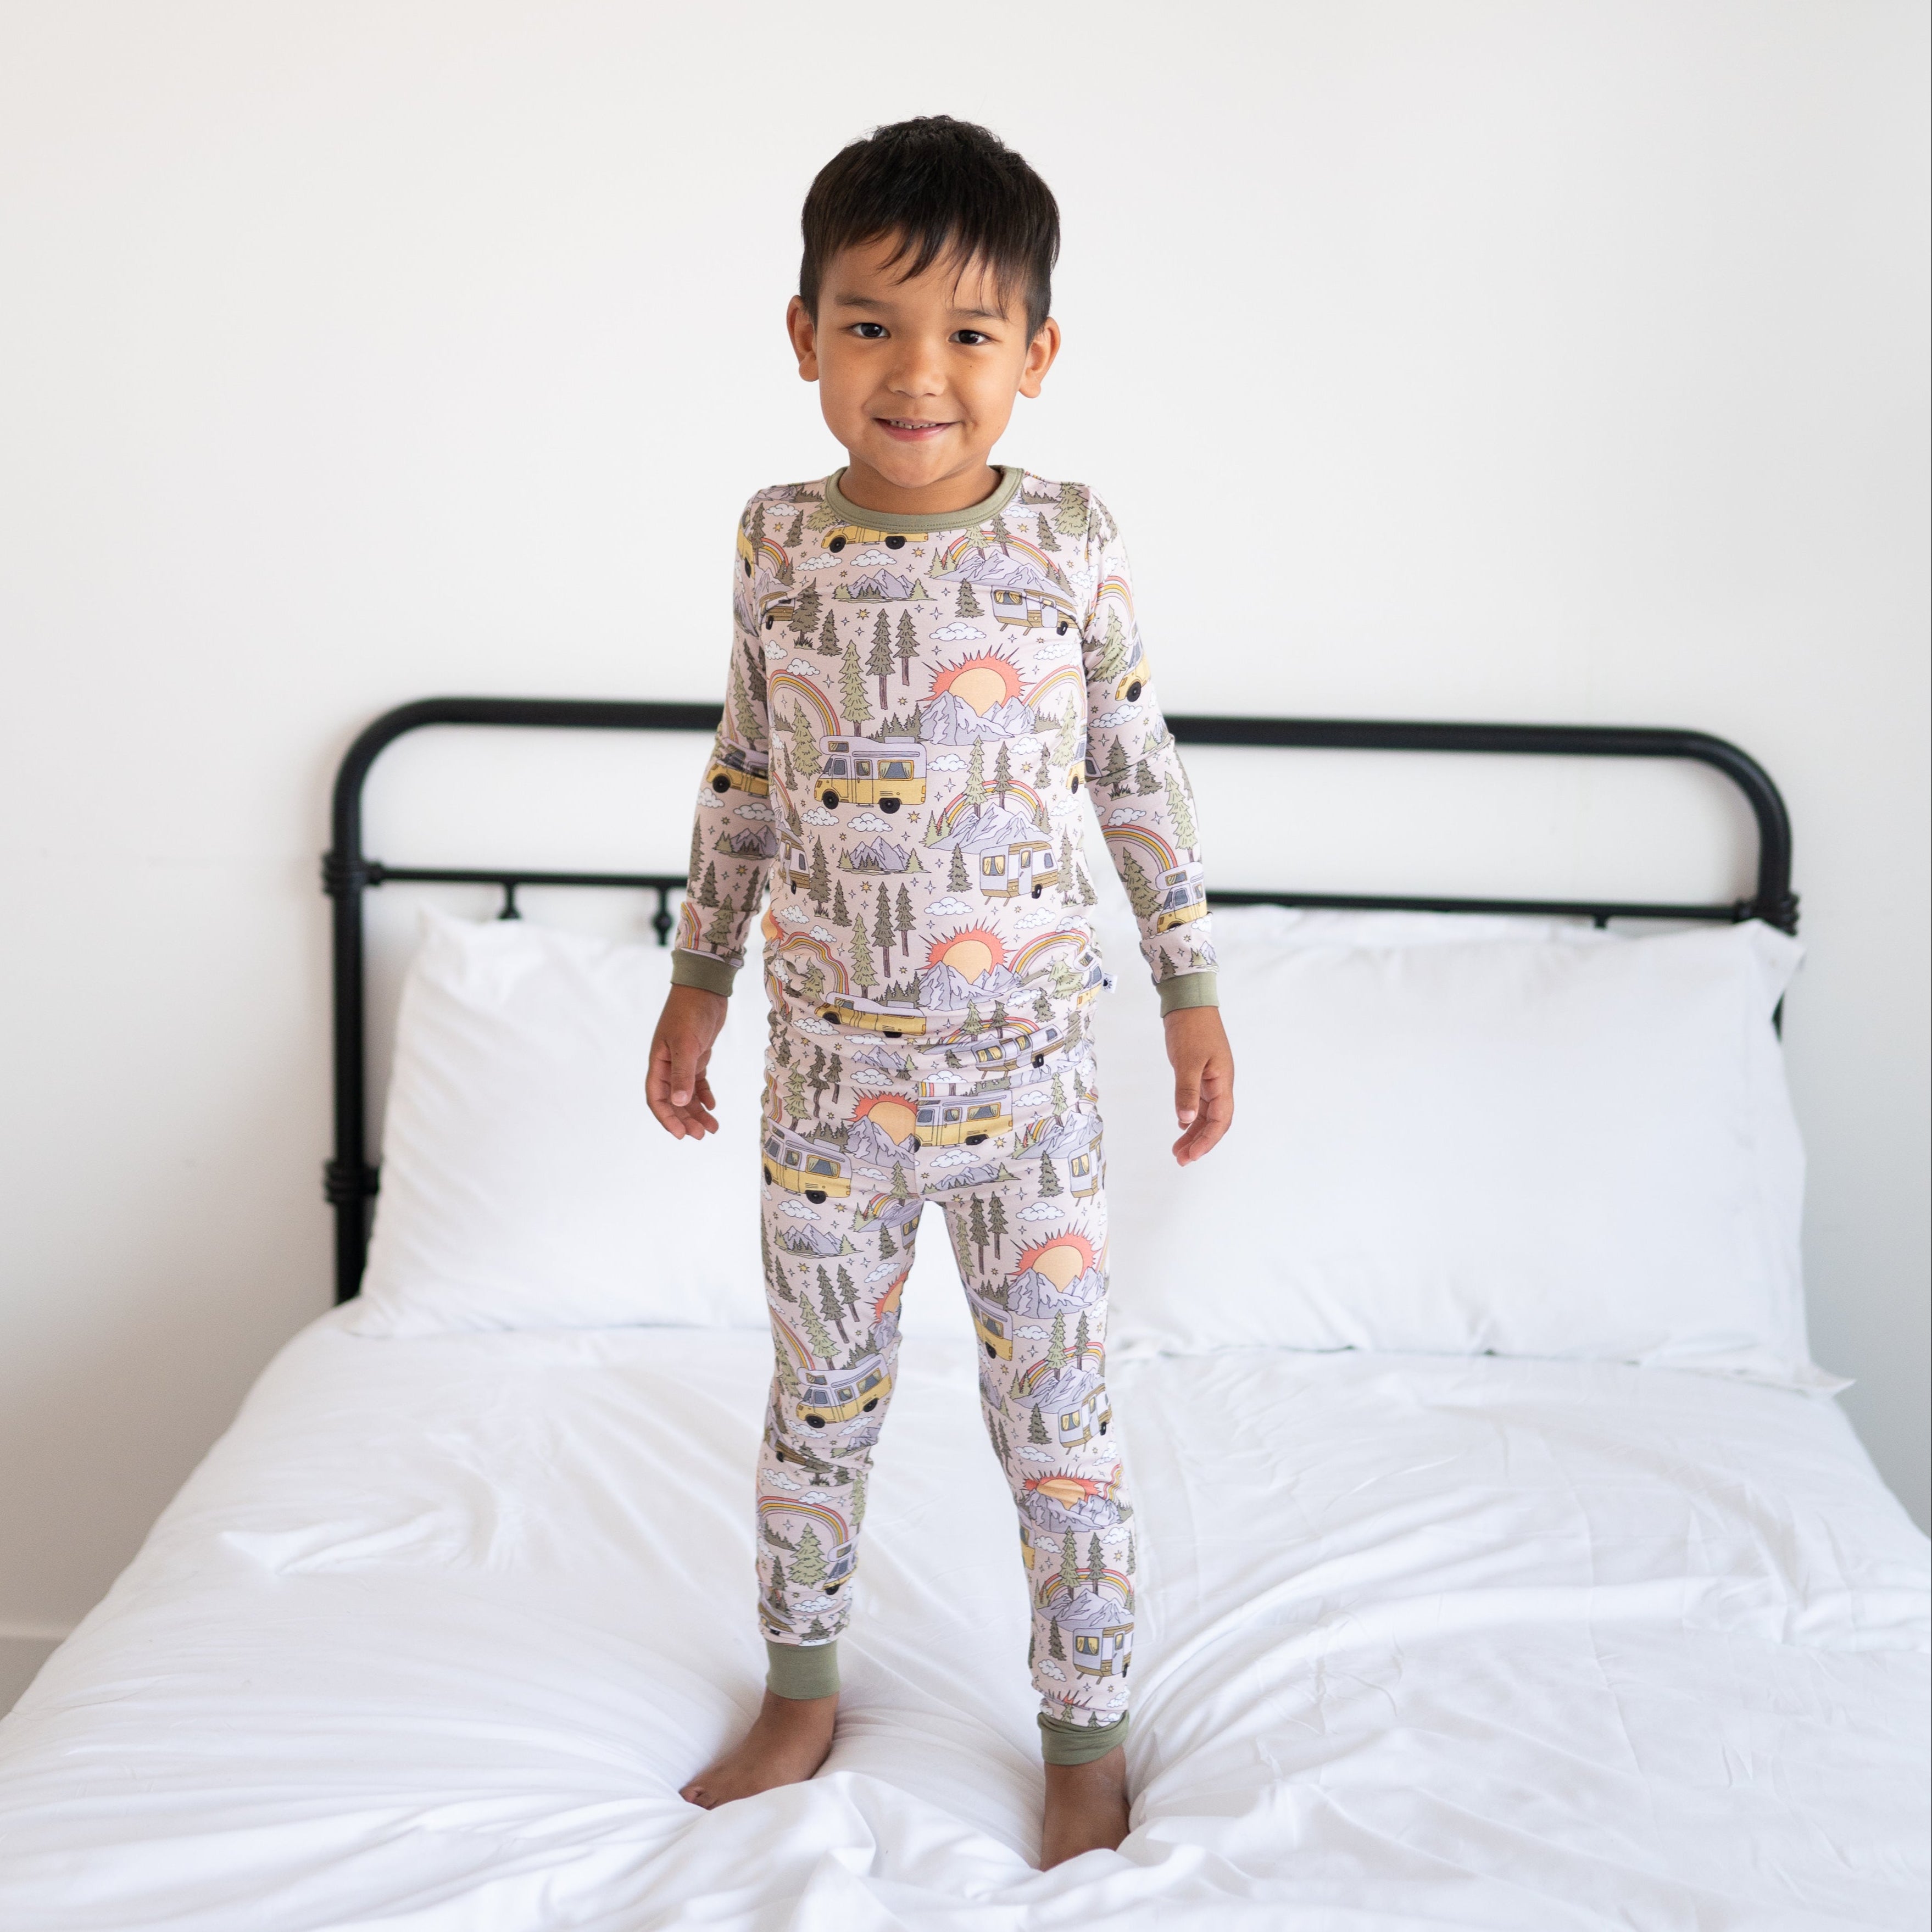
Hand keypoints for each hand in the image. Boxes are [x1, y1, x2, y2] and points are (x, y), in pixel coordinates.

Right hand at [647, 984, 728, 1139]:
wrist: (705, 988)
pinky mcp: (697, 1055)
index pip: (657, 1098)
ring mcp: (683, 1061)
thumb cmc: (691, 1012)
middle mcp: (668, 1065)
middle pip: (673, 1101)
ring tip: (713, 1128)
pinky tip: (713, 1106)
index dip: (667, 1118)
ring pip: (687, 1094)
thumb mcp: (686, 1044)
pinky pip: (698, 1082)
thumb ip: (683, 1073)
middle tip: (703, 1135)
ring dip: (697, 1112)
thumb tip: (679, 1102)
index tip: (681, 1135)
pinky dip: (704, 1095)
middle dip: (686, 1119)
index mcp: (658, 1063)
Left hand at [1164, 1006, 1233, 1165]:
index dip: (1207, 1141)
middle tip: (1181, 1159)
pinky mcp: (1199, 1073)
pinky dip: (1191, 1116)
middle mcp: (1219, 1083)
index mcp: (1222, 1081)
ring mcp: (1210, 1079)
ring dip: (1193, 1133)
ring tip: (1178, 1150)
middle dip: (1200, 1143)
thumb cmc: (1191, 1028)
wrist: (1188, 1002)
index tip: (1191, 1155)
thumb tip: (1186, 1120)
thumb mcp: (1187, 1061)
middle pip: (1215, 1121)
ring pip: (1205, 1114)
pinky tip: (1182, 1126)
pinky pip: (1199, 1102)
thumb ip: (1187, 1091)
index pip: (1220, 1120)